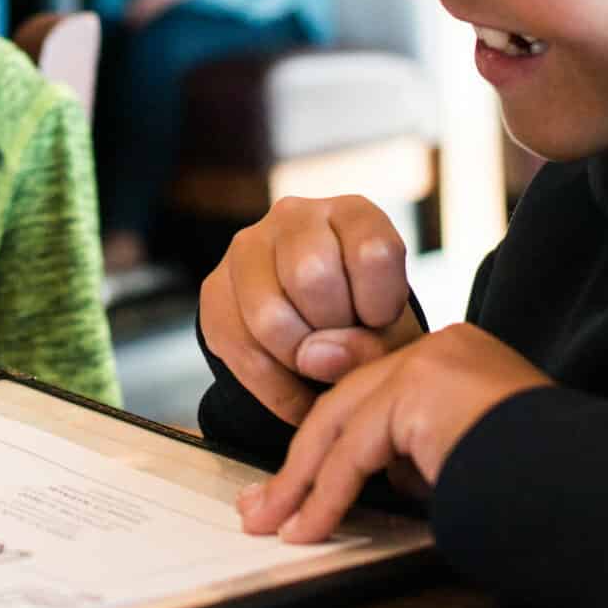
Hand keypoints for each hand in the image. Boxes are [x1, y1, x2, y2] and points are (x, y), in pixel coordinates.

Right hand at [199, 194, 421, 424]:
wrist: (317, 332)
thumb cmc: (365, 320)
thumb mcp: (392, 331)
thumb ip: (375, 345)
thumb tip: (317, 358)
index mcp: (351, 213)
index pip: (372, 253)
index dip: (381, 305)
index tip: (379, 321)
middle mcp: (295, 217)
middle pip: (312, 277)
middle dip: (333, 330)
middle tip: (343, 343)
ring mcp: (247, 248)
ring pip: (269, 318)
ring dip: (300, 362)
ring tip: (318, 366)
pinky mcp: (214, 288)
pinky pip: (242, 353)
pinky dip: (278, 391)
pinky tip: (299, 394)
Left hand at [238, 325, 550, 542]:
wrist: (595, 491)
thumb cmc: (546, 489)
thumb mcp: (466, 462)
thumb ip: (419, 453)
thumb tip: (372, 476)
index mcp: (459, 359)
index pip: (375, 394)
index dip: (328, 440)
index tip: (295, 484)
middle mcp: (443, 347)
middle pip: (348, 401)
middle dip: (300, 462)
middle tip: (264, 509)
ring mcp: (432, 361)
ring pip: (342, 423)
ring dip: (302, 483)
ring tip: (275, 526)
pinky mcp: (422, 388)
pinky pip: (354, 448)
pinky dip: (325, 493)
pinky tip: (309, 528)